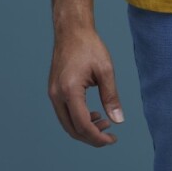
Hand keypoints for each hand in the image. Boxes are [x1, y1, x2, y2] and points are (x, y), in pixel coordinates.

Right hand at [48, 27, 124, 146]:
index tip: (112, 139)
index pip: (82, 125)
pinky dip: (77, 119)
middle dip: (91, 137)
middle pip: (72, 129)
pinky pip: (64, 113)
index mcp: (69, 91)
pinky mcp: (53, 90)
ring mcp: (52, 93)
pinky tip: (93, 114)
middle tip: (110, 135)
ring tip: (104, 122)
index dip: (97, 137)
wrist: (72, 31)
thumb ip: (111, 97)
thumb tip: (118, 120)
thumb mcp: (105, 71)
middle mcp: (56, 95)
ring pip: (66, 123)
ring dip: (84, 129)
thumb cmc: (89, 47)